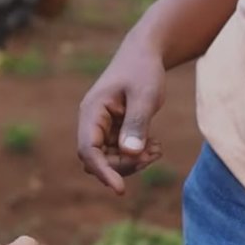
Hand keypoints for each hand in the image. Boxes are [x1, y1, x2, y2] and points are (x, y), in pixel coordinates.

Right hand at [77, 39, 165, 194]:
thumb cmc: (143, 71)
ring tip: (156, 149)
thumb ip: (137, 124)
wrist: (144, 54)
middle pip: (97, 159)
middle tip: (153, 154)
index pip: (88, 149)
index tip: (120, 189)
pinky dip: (136, 155)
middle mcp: (91, 122)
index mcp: (92, 111)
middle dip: (124, 165)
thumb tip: (130, 154)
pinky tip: (154, 145)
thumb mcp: (145, 95)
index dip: (102, 171)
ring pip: (108, 159)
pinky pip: (119, 153)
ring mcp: (101, 127)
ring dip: (131, 162)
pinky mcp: (112, 131)